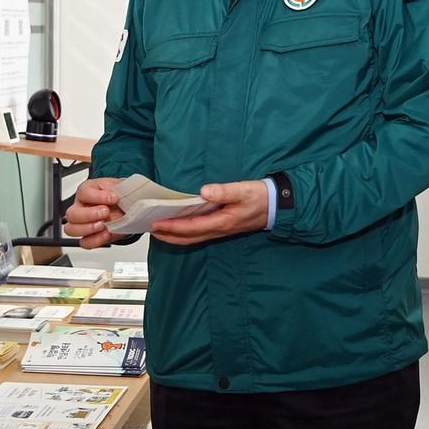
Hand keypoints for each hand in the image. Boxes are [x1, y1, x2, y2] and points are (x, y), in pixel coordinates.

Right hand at [63, 177, 123, 248]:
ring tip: (104, 225)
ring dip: (88, 229)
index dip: (97, 196)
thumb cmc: (119, 196)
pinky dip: (95, 240)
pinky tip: (106, 234)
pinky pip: (85, 242)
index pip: (83, 193)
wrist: (128, 208)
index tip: (114, 198)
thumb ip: (118, 190)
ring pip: (72, 229)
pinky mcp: (90, 236)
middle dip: (89, 215)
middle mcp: (81, 207)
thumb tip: (120, 194)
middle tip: (105, 213)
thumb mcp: (120, 187)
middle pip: (71, 214)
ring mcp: (83, 223)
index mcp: (87, 191)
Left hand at [150, 180, 268, 245]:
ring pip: (194, 238)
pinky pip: (200, 234)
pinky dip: (186, 233)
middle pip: (189, 238)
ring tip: (160, 231)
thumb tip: (204, 191)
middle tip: (151, 231)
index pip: (192, 227)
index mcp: (222, 222)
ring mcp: (221, 230)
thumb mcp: (243, 190)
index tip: (157, 223)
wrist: (277, 206)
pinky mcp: (223, 227)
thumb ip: (224, 191)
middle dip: (169, 236)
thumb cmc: (260, 197)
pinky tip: (180, 228)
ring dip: (176, 237)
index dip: (173, 227)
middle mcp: (219, 230)